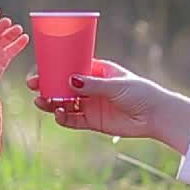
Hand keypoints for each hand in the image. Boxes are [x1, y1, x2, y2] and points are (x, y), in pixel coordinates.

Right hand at [26, 59, 189, 147]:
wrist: (155, 116)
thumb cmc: (140, 92)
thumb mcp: (115, 85)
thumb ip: (93, 85)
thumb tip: (69, 80)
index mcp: (97, 71)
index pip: (71, 67)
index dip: (55, 68)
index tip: (40, 69)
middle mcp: (91, 87)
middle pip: (63, 86)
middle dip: (48, 86)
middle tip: (34, 86)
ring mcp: (91, 104)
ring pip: (65, 103)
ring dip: (52, 102)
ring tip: (42, 102)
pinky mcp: (93, 122)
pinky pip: (73, 120)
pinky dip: (63, 118)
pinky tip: (57, 114)